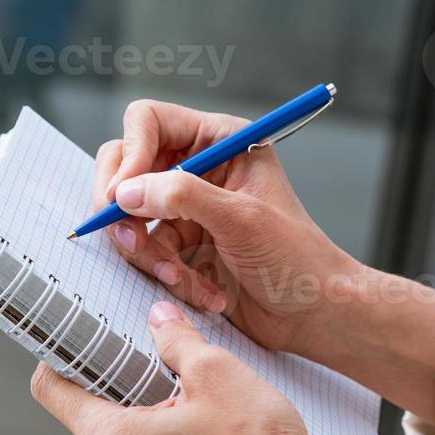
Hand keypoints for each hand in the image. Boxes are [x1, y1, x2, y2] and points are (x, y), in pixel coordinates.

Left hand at [30, 302, 357, 434]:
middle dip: (129, 394)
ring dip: (155, 430)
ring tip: (201, 417)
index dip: (60, 359)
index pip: (52, 392)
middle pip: (98, 420)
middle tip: (169, 376)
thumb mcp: (217, 371)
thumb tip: (160, 321)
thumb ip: (177, 340)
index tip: (75, 344)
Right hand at [90, 99, 362, 354]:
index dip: (130, 154)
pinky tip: (203, 290)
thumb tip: (125, 191)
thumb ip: (181, 197)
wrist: (313, 312)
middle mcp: (200, 166)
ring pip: (129, 214)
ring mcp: (187, 206)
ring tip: (179, 277)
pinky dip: (166, 274)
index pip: (149, 121)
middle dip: (124, 208)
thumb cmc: (295, 257)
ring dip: (149, 251)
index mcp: (222, 140)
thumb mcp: (240, 219)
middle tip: (129, 239)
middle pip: (127, 166)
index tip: (121, 196)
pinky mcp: (182, 243)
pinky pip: (147, 250)